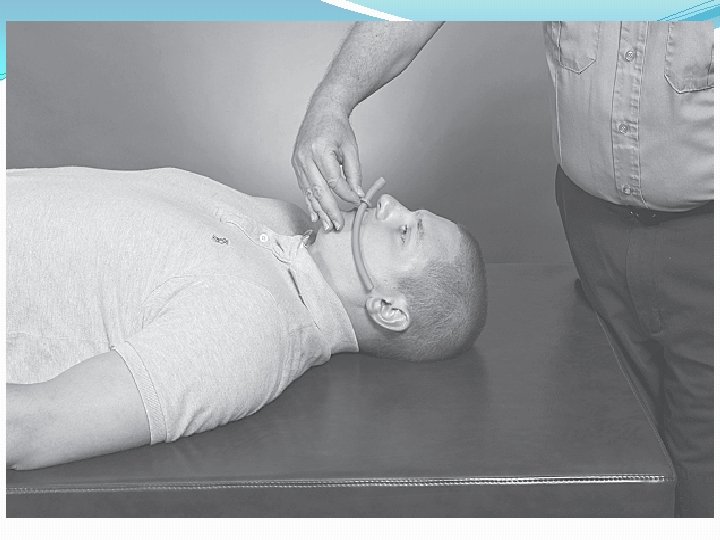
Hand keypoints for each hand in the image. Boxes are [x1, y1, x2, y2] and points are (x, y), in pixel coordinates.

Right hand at [292, 99, 363, 230]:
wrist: (321, 111)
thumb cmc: (337, 128)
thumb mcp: (351, 149)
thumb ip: (354, 174)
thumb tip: (357, 195)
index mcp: (320, 150)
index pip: (334, 180)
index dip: (346, 195)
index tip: (357, 203)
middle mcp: (305, 157)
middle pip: (318, 190)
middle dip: (329, 210)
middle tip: (338, 226)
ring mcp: (298, 161)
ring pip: (309, 192)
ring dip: (318, 211)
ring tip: (327, 226)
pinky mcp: (296, 165)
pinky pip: (304, 188)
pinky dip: (310, 202)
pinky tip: (315, 215)